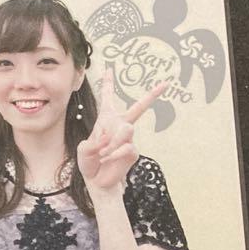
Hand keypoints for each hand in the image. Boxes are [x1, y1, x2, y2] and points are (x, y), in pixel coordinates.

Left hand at [77, 66, 165, 195]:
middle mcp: (120, 126)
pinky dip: (114, 153)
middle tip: (165, 84)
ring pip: (127, 130)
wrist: (96, 180)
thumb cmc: (89, 162)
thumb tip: (108, 140)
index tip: (110, 69)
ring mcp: (129, 139)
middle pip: (138, 108)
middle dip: (151, 96)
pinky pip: (127, 147)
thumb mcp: (83, 150)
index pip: (108, 99)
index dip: (108, 84)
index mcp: (106, 121)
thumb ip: (92, 143)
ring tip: (103, 153)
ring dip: (112, 141)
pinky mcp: (133, 152)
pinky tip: (107, 158)